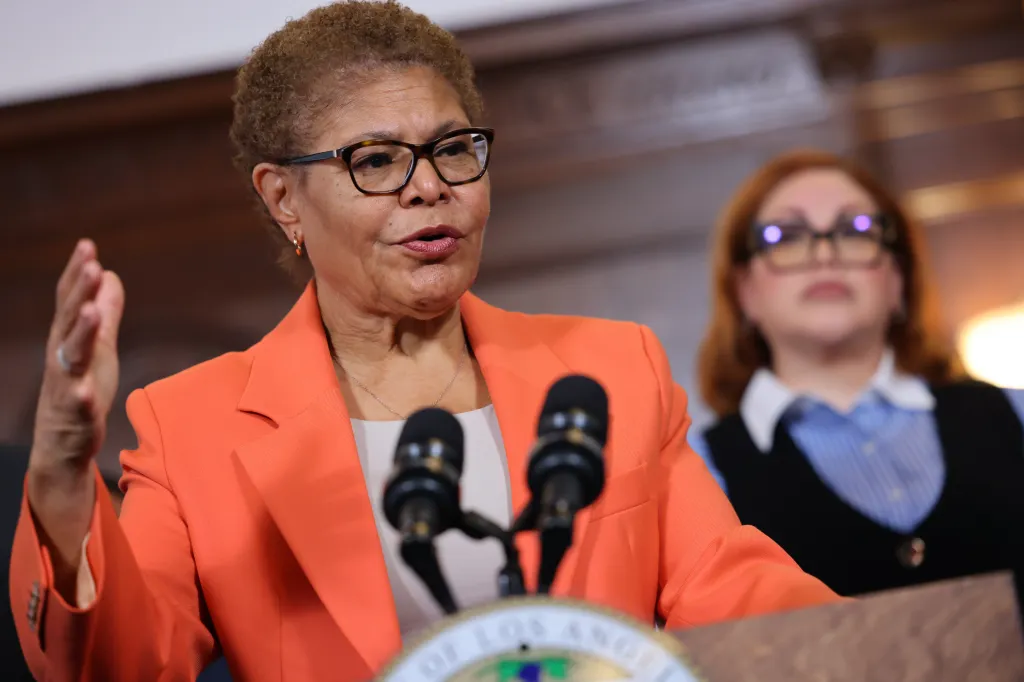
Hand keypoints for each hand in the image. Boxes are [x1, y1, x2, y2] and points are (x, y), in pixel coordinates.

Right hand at [30, 240, 124, 474]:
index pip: (71, 301)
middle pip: (70, 320)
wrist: (62, 445)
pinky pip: (78, 404)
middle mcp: (62, 357)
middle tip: (91, 265)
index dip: (77, 274)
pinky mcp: (75, 415)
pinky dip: (82, 396)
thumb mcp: (99, 347)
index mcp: (69, 339)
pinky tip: (87, 389)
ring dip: (81, 332)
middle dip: (79, 292)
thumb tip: (111, 274)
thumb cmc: (80, 389)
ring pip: (71, 356)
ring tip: (92, 310)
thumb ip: (106, 313)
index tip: (87, 245)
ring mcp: (66, 385)